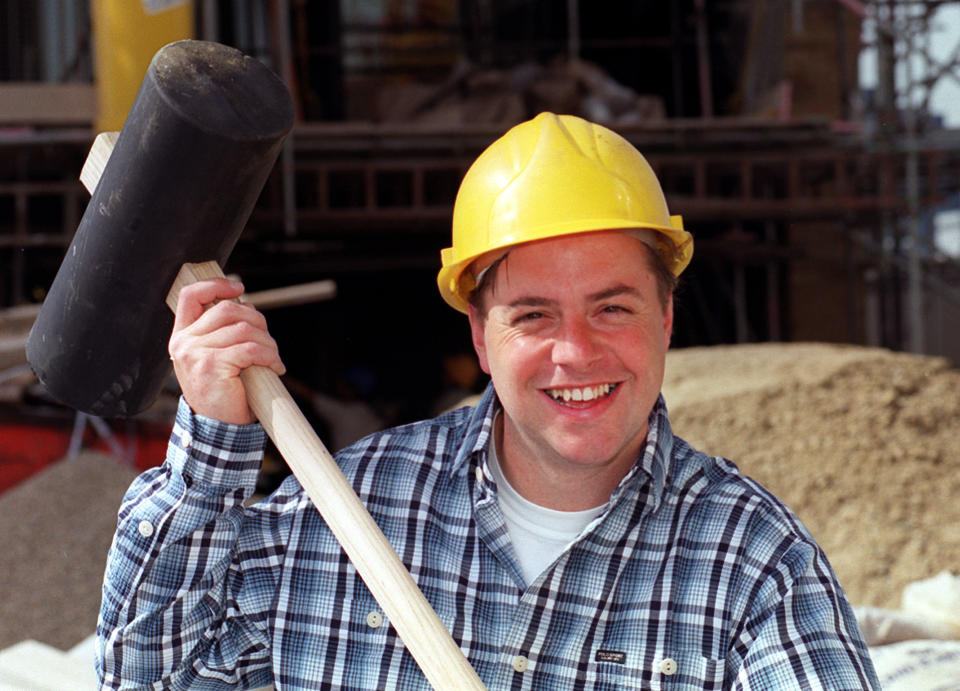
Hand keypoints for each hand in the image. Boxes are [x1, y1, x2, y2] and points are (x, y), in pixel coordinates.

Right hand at [168, 278, 285, 423]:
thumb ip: (221, 333)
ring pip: (243, 329)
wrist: (218, 429)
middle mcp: (184, 343)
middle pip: (227, 309)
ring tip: (273, 358)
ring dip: (268, 342)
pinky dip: (270, 356)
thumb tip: (247, 306)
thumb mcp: (215, 358)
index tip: (239, 287)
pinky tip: (275, 367)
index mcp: (182, 337)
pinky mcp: (212, 365)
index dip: (216, 285)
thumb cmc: (223, 393)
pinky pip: (251, 348)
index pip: (190, 296)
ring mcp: (195, 353)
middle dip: (257, 320)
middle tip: (268, 341)